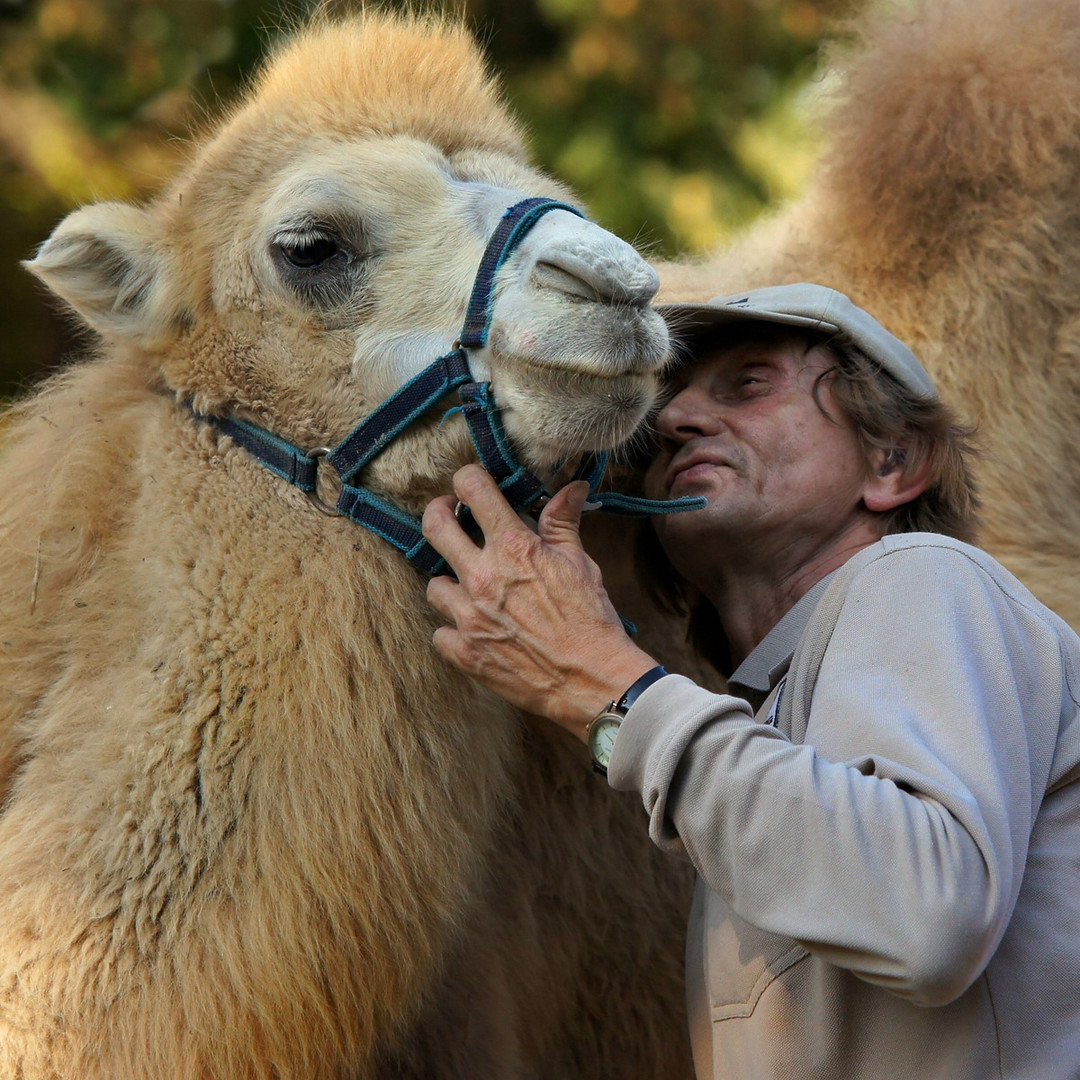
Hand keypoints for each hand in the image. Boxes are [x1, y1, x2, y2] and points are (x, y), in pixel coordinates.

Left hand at [422, 465, 658, 739]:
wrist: (590, 679)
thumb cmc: (590, 619)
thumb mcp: (580, 562)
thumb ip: (563, 522)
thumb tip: (573, 488)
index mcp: (513, 547)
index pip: (472, 489)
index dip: (468, 480)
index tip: (470, 487)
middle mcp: (482, 576)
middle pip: (434, 527)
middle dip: (439, 513)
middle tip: (451, 518)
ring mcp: (468, 616)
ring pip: (434, 584)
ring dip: (451, 582)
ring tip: (471, 587)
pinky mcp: (465, 652)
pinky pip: (440, 632)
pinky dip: (454, 629)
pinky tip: (475, 629)